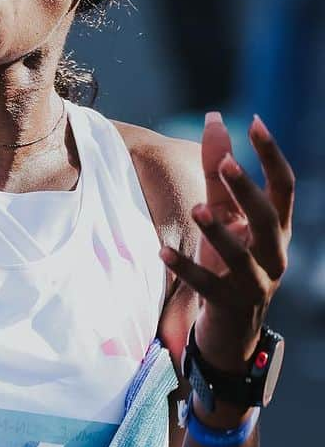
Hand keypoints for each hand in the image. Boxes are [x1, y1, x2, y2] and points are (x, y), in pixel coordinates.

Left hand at [161, 113, 293, 373]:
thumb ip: (218, 171)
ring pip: (242, 256)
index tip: (255, 122)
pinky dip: (185, 268)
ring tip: (199, 209)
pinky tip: (162, 250)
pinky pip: (206, 286)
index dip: (272, 155)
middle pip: (268, 218)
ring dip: (219, 231)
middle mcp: (273, 255)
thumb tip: (215, 118)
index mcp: (277, 229)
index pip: (284, 187)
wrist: (231, 327)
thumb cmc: (228, 258)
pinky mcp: (228, 304)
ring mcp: (254, 283)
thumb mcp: (225, 214)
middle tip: (228, 162)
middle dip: (248, 190)